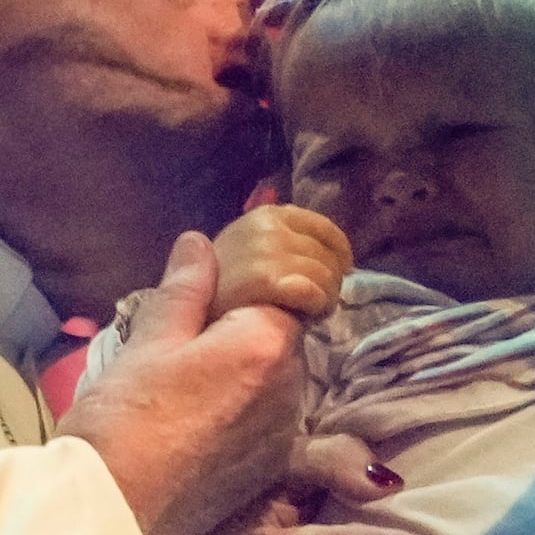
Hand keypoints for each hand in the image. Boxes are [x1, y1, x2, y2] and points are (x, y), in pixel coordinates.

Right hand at [58, 231, 305, 534]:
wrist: (114, 514)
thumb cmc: (123, 422)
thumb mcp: (148, 342)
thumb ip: (184, 289)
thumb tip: (200, 244)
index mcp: (266, 344)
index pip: (283, 284)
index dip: (249, 275)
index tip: (208, 285)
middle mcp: (290, 387)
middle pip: (282, 330)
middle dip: (245, 319)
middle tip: (186, 326)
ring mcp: (283, 433)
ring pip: (274, 373)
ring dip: (243, 361)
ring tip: (183, 371)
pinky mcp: (267, 469)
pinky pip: (264, 414)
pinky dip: (240, 401)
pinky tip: (194, 409)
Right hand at [210, 204, 352, 319]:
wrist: (191, 319)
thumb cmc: (219, 295)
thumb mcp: (243, 256)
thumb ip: (280, 243)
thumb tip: (324, 251)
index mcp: (266, 215)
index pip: (324, 228)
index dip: (340, 252)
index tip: (344, 272)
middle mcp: (266, 227)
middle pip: (328, 255)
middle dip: (332, 282)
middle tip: (317, 304)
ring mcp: (264, 252)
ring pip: (324, 275)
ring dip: (326, 299)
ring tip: (311, 314)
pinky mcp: (264, 281)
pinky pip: (311, 291)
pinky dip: (316, 306)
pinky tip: (306, 319)